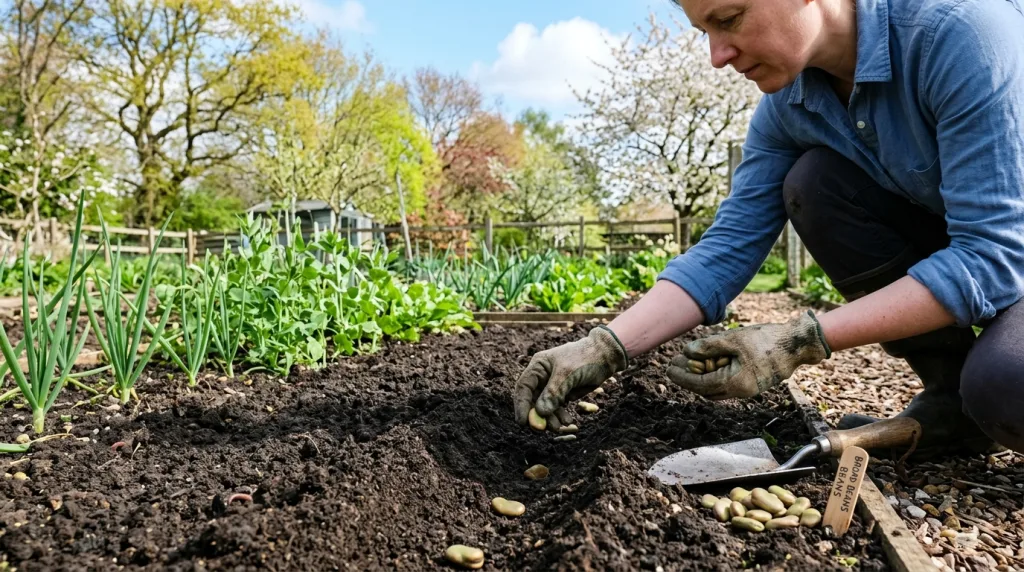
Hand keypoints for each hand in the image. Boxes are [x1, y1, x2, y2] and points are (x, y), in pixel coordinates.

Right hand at [513, 325, 627, 430]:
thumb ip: (553, 392)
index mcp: (538, 366)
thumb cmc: (584, 358)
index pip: (523, 387)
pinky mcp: (563, 393)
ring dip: (550, 419)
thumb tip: (540, 412)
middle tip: (543, 430)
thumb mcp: (567, 373)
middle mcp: (542, 377)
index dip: (521, 405)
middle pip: (533, 400)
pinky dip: (559, 416)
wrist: (605, 357)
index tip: (522, 422)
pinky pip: (556, 408)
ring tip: (560, 426)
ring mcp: (552, 386)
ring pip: (544, 407)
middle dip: (537, 416)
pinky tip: (568, 421)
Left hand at [667, 310, 830, 399]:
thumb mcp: (734, 339)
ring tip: (690, 362)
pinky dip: (716, 376)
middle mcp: (742, 391)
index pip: (701, 384)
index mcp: (736, 383)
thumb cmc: (767, 339)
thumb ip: (709, 346)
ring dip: (702, 377)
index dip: (683, 377)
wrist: (797, 344)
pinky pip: (728, 384)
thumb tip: (687, 352)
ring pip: (717, 389)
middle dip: (689, 378)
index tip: (669, 368)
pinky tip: (709, 362)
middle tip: (676, 365)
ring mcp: (749, 390)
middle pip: (707, 390)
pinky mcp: (753, 384)